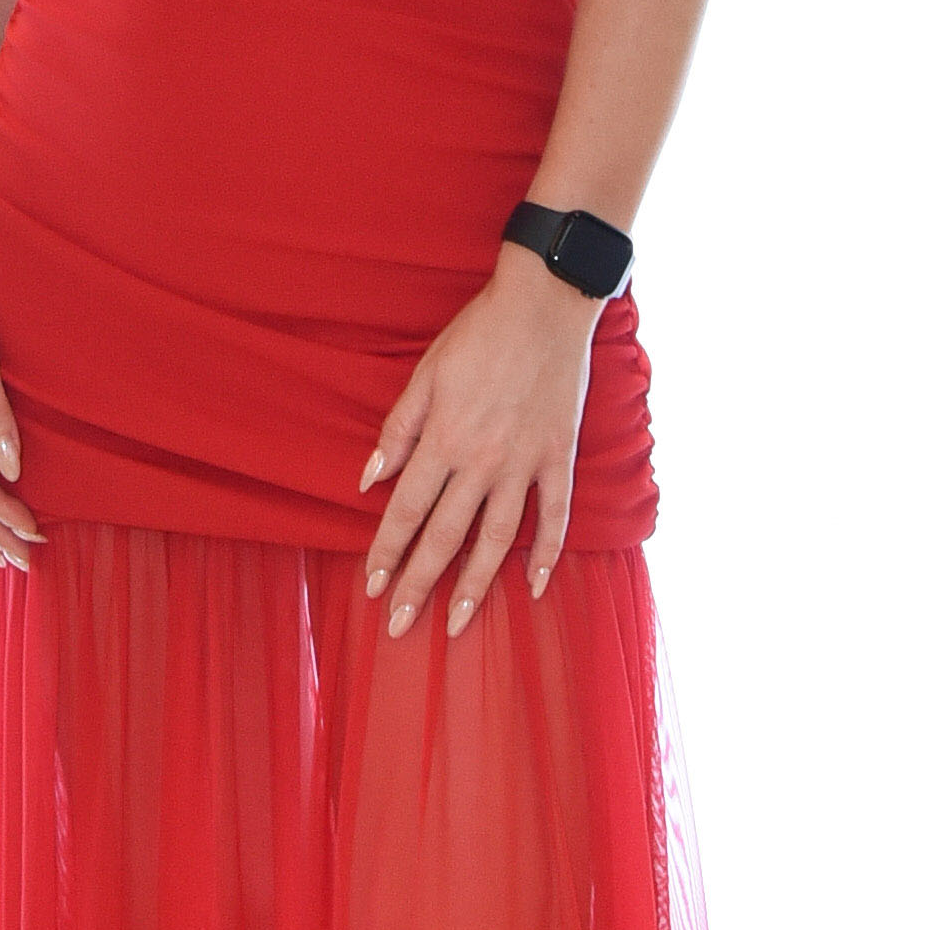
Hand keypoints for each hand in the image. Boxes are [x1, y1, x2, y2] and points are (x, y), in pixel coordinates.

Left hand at [361, 247, 597, 633]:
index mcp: (444, 439)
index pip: (407, 510)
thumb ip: (398, 429)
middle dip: (420, 584)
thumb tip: (369, 479)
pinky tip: (536, 586)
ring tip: (459, 623)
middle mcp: (483, 461)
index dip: (387, 550)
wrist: (546, 304)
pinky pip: (556, 516)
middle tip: (400, 626)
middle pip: (446, 536)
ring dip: (476, 585)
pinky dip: (548, 554)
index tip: (371, 586)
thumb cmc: (479, 334)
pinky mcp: (559, 457)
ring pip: (498, 539)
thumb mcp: (427, 373)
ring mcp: (526, 463)